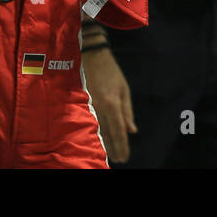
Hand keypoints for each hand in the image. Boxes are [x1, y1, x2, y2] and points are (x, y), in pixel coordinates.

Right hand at [82, 47, 135, 162]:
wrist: (92, 57)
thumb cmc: (111, 71)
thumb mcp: (124, 89)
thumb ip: (128, 111)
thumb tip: (132, 130)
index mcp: (113, 104)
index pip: (119, 130)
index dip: (122, 145)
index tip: (126, 156)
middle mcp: (101, 108)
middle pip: (107, 134)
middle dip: (114, 148)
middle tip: (119, 159)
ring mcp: (90, 106)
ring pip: (98, 130)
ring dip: (105, 144)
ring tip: (111, 155)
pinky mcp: (84, 104)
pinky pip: (92, 123)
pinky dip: (97, 134)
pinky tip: (99, 140)